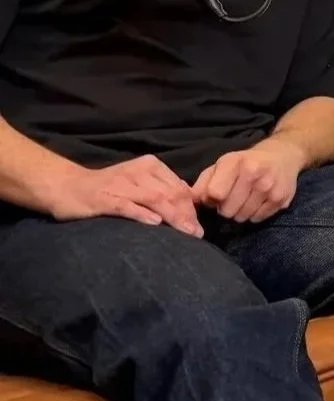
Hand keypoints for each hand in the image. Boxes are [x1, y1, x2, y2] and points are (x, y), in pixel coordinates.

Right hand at [51, 155, 203, 236]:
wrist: (69, 187)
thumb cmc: (108, 189)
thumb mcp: (139, 183)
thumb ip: (161, 190)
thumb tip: (187, 205)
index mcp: (150, 166)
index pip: (178, 187)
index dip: (191, 208)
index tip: (197, 227)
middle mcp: (139, 172)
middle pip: (170, 193)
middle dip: (186, 215)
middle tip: (195, 235)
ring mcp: (122, 184)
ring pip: (155, 199)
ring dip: (173, 217)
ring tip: (185, 233)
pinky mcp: (105, 198)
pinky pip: (128, 206)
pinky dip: (143, 214)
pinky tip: (155, 224)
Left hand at [191, 137, 304, 223]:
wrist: (282, 155)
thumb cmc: (246, 161)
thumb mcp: (223, 164)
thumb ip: (203, 182)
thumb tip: (188, 201)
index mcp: (235, 162)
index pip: (214, 193)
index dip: (212, 199)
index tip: (216, 195)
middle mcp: (254, 173)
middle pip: (227, 210)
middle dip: (226, 208)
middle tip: (232, 198)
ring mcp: (269, 187)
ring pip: (242, 218)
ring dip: (239, 213)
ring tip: (245, 200)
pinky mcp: (281, 199)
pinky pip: (257, 219)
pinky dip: (254, 214)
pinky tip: (257, 202)